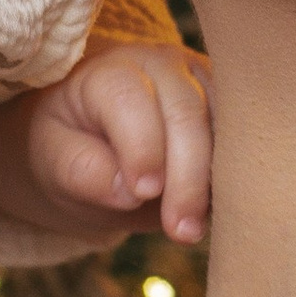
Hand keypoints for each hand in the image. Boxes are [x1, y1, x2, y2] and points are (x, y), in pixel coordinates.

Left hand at [22, 44, 213, 244]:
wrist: (92, 132)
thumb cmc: (68, 144)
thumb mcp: (51, 158)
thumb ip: (79, 170)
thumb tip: (127, 192)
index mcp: (110, 71)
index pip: (131, 100)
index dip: (142, 147)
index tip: (143, 193)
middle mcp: (162, 66)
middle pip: (186, 112)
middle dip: (187, 177)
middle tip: (179, 231)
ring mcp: (202, 83)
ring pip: (225, 125)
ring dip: (216, 182)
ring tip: (195, 230)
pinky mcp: (229, 107)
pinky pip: (244, 140)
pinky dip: (233, 178)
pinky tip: (213, 213)